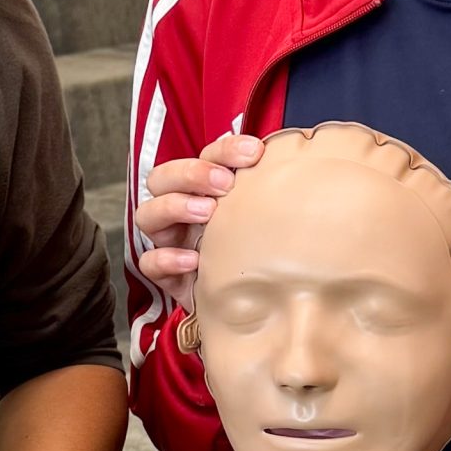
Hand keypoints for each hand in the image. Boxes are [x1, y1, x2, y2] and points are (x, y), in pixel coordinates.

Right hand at [133, 133, 265, 303]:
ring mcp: (170, 239)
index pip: (205, 156)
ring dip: (175, 206)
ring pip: (148, 214)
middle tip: (223, 184)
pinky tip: (193, 260)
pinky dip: (168, 258)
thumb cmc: (257, 250)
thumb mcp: (264, 218)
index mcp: (206, 190)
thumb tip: (303, 167)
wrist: (251, 301)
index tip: (253, 153)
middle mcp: (182, 209)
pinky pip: (149, 261)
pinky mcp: (166, 273)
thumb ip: (270, 194)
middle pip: (162, 177)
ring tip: (207, 213)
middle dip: (192, 173)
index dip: (224, 149)